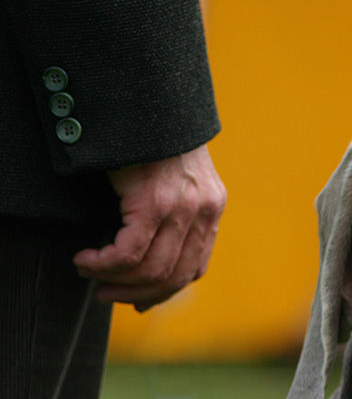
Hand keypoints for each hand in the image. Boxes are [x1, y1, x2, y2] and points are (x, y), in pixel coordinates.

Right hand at [73, 145, 226, 311]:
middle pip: (174, 277)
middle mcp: (204, 212)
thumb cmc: (155, 143)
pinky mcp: (155, 202)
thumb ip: (175, 216)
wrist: (153, 105)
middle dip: (137, 294)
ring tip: (90, 273)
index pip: (194, 268)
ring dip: (116, 281)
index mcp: (211, 209)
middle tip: (108, 294)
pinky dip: (103, 263)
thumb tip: (153, 262)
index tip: (138, 300)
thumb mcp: (176, 181)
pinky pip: (128, 252)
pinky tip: (86, 258)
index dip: (164, 292)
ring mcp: (183, 208)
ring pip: (151, 269)